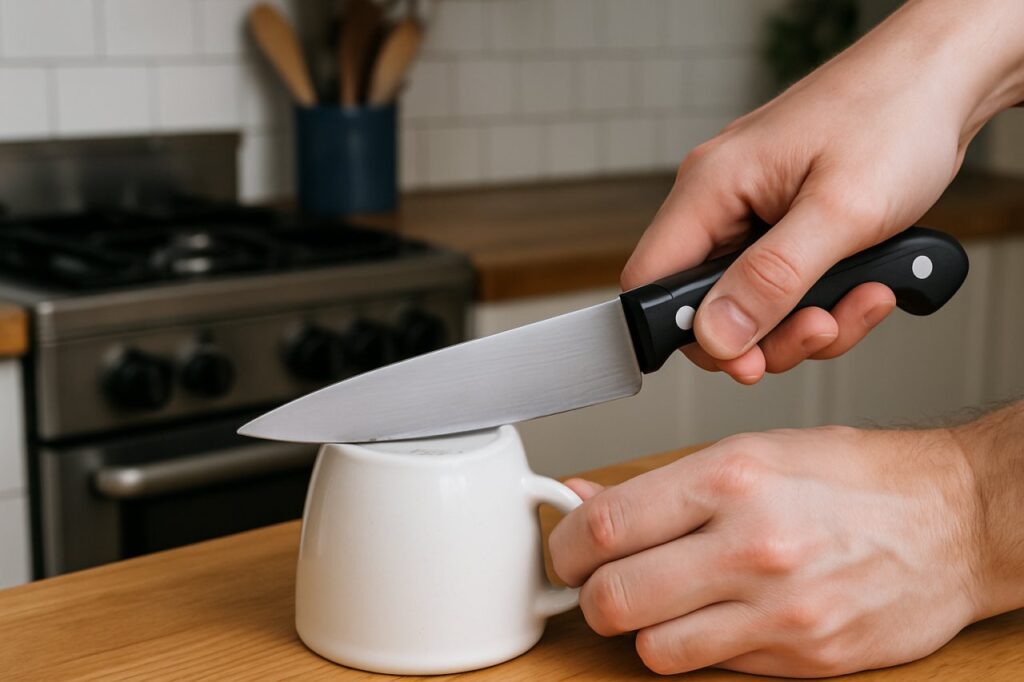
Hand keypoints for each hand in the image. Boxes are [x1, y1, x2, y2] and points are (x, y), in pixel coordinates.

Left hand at [549, 426, 984, 675]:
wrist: (957, 521)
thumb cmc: (859, 478)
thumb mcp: (755, 451)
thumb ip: (662, 485)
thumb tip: (583, 499)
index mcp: (733, 479)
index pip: (605, 527)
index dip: (562, 545)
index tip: (561, 550)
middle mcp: (752, 547)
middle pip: (614, 599)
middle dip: (590, 595)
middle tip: (598, 582)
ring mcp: (780, 613)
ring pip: (653, 650)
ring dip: (641, 630)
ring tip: (660, 600)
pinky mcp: (803, 661)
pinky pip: (712, 669)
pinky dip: (696, 649)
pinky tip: (715, 615)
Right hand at [623, 0, 1023, 382]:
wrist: (945, 79)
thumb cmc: (895, 115)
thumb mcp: (839, 211)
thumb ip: (772, 279)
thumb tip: (716, 336)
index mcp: (709, 187)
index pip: (652, 281)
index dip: (689, 334)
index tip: (746, 361)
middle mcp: (720, 201)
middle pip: (708, 305)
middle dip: (768, 335)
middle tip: (822, 330)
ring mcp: (752, 212)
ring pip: (753, 304)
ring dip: (808, 321)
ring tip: (865, 299)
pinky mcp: (785, 223)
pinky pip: (785, 286)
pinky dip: (826, 300)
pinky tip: (869, 284)